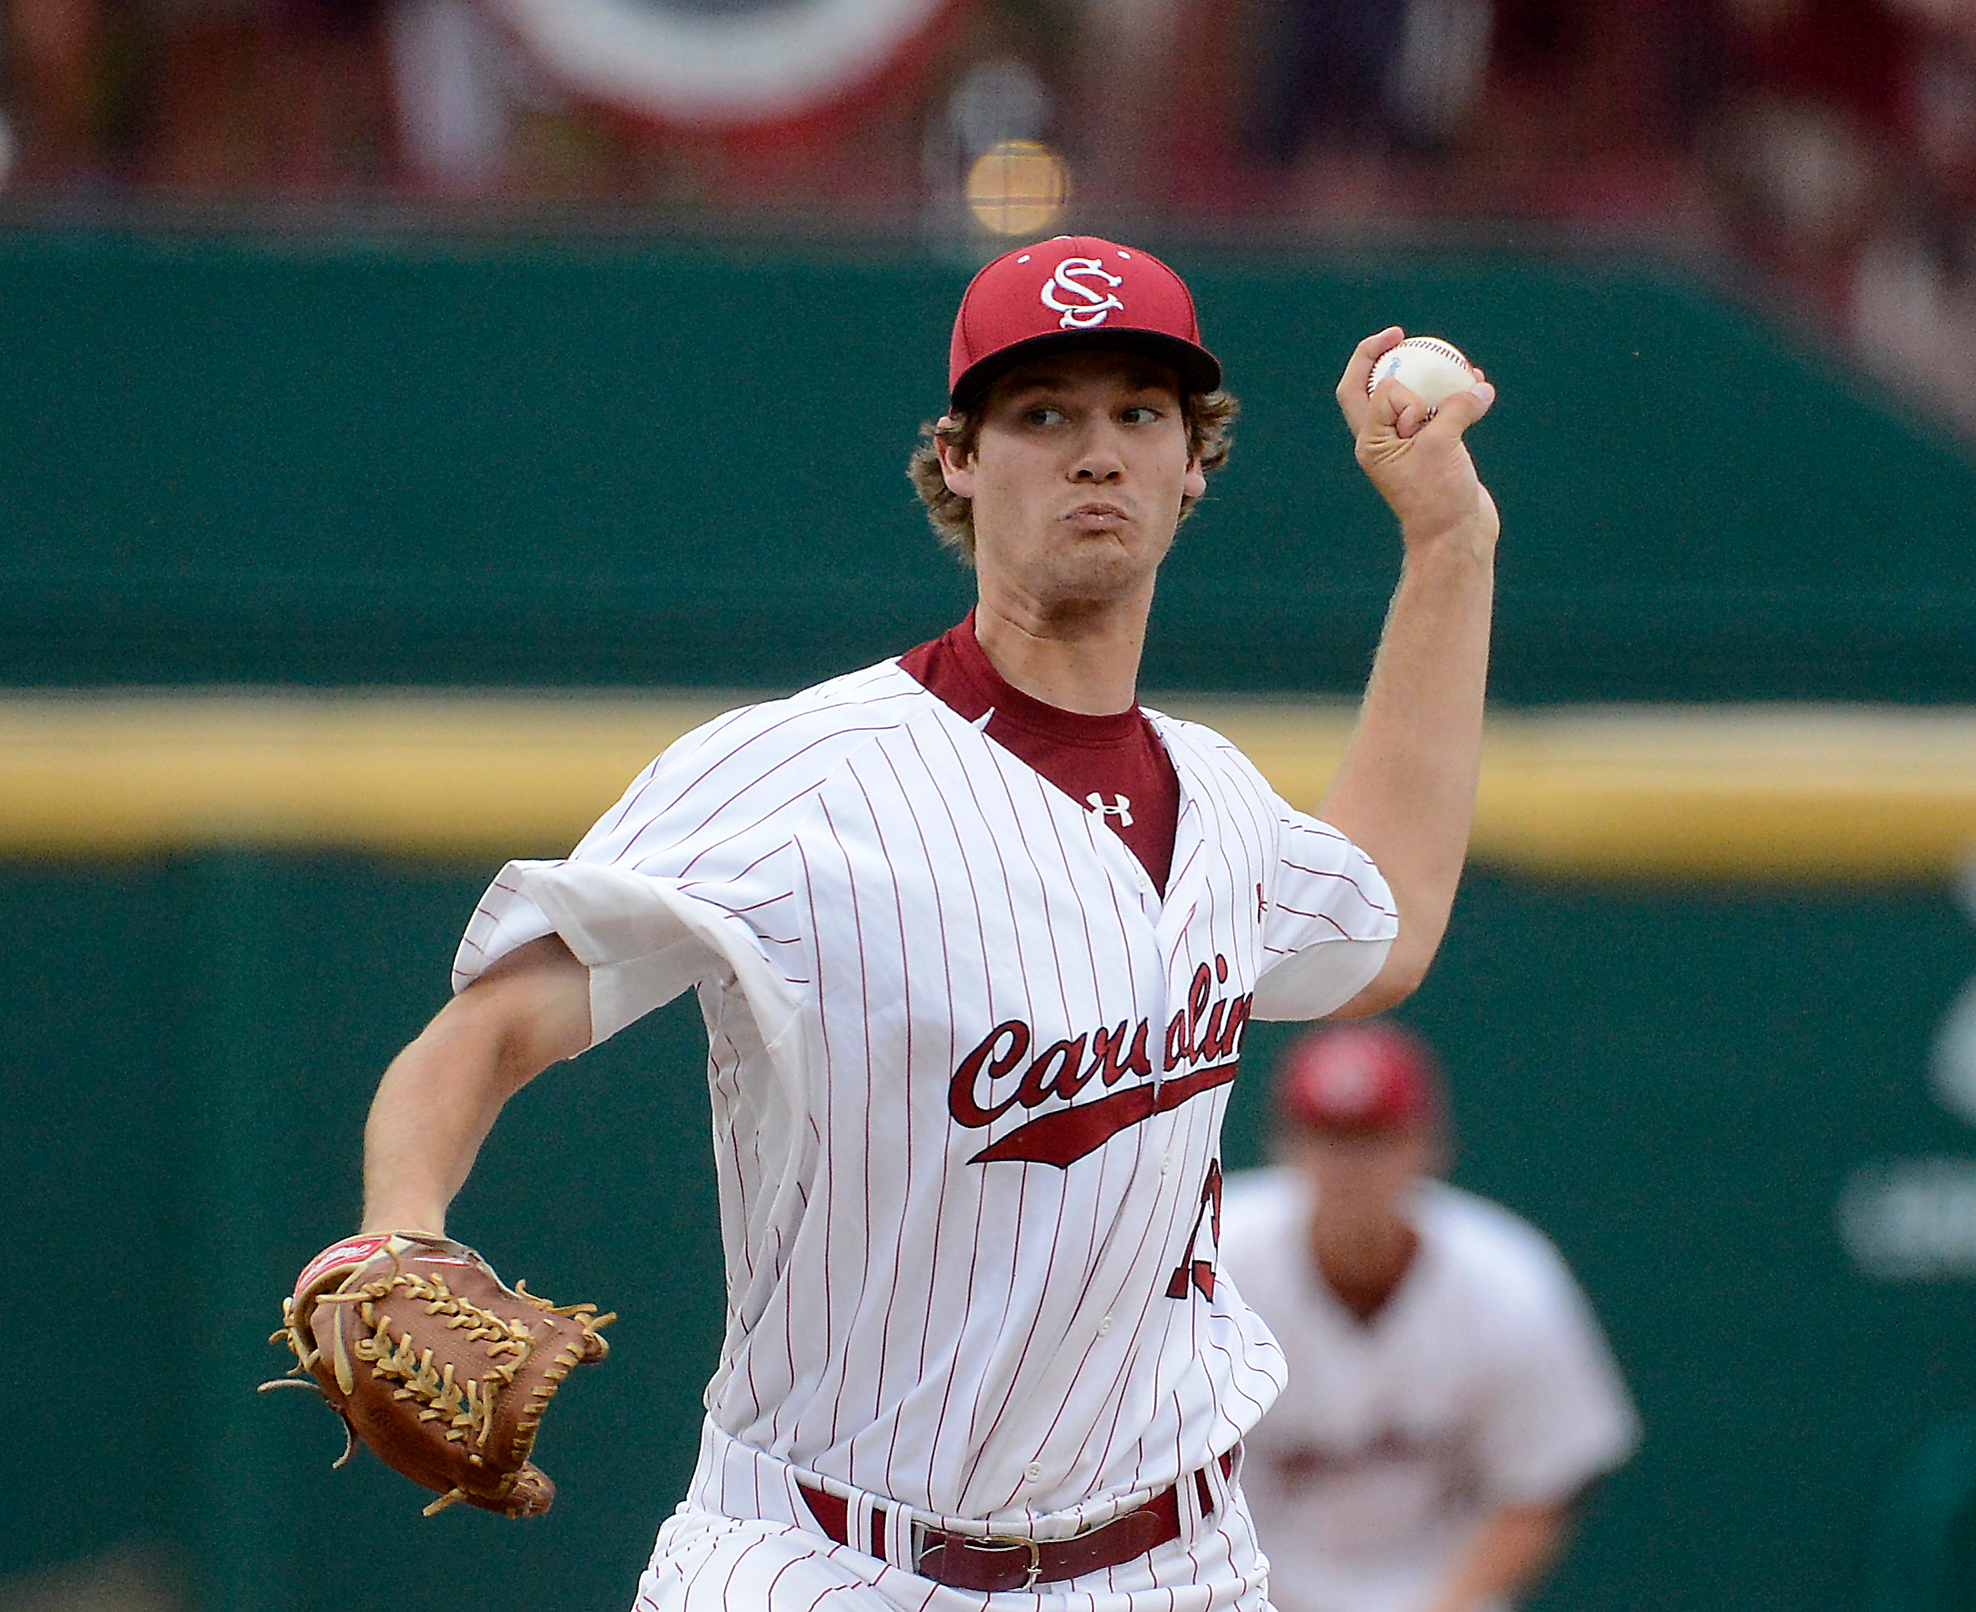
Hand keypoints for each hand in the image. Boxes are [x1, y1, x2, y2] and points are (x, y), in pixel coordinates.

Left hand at [1335, 327, 1499, 554]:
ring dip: (1431, 377)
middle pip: (1371, 389)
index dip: (1399, 390)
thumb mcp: (1443, 446)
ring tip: (1457, 360)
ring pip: (1412, 398)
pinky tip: (1478, 382)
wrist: (1456, 538)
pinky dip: (1456, 396)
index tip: (1415, 392)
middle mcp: (1384, 441)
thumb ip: (1456, 409)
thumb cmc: (1439, 497)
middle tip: (1400, 334)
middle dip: (1380, 359)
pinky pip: (1441, 413)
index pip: (1374, 394)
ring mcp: (1409, 445)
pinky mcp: (1435, 450)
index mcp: (1371, 442)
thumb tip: (1479, 385)